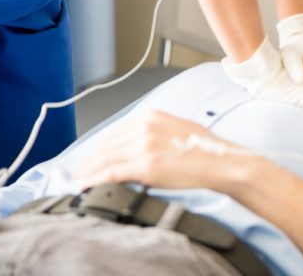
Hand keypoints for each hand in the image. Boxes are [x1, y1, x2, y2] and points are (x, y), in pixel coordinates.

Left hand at [74, 111, 226, 189]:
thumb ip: (156, 132)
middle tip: (80, 171)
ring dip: (88, 171)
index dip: (100, 146)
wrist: (222, 162)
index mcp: (152, 116)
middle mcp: (145, 128)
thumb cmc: (207, 149)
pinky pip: (111, 173)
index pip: (116, 131)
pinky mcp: (146, 166)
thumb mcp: (178, 128)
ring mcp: (144, 146)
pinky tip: (87, 186)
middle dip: (90, 160)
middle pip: (107, 144)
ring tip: (80, 180)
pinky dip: (95, 180)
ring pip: (105, 159)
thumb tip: (138, 145)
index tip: (92, 156)